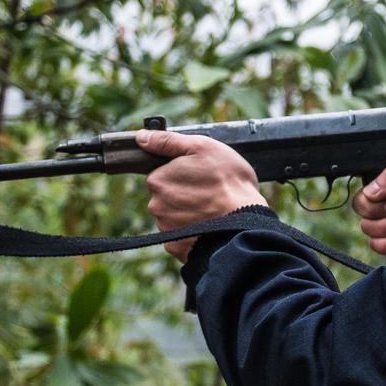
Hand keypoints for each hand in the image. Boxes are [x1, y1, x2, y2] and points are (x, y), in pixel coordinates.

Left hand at [138, 128, 265, 261]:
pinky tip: (208, 227)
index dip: (181, 173)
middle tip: (208, 193)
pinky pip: (180, 237)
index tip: (200, 176)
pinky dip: (192, 232)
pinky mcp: (176, 248)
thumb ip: (168, 141)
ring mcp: (164, 228)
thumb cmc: (228, 182)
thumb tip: (142, 137)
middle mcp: (155, 205)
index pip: (161, 173)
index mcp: (157, 179)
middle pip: (166, 196)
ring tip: (211, 211)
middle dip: (183, 194)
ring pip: (173, 217)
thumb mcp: (202, 148)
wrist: (244, 224)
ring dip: (188, 214)